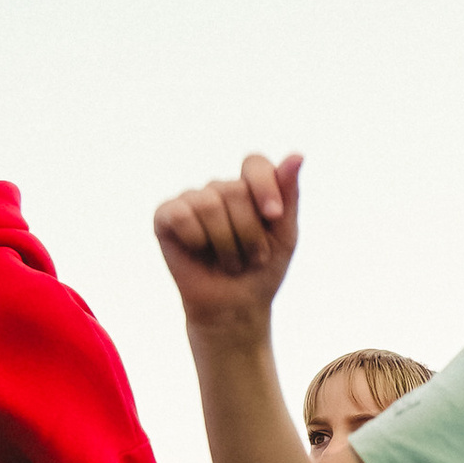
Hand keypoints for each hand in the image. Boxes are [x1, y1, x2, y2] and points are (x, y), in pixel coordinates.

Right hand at [154, 150, 304, 334]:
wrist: (235, 308)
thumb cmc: (262, 270)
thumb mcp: (284, 234)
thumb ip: (288, 194)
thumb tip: (297, 154)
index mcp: (248, 188)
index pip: (254, 163)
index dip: (264, 186)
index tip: (274, 216)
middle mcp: (218, 189)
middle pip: (234, 190)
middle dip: (248, 232)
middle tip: (250, 257)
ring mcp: (190, 200)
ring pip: (209, 204)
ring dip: (226, 243)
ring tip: (229, 261)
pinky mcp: (166, 216)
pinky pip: (181, 215)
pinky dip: (197, 240)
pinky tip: (199, 252)